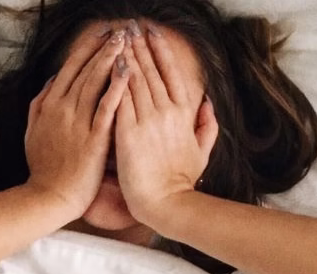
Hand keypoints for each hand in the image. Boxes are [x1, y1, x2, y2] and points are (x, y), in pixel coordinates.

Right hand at [24, 29, 130, 220]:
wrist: (49, 198)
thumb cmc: (44, 169)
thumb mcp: (32, 131)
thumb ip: (39, 103)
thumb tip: (51, 80)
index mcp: (49, 105)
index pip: (70, 68)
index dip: (86, 48)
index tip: (101, 34)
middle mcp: (62, 109)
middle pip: (84, 69)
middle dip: (102, 47)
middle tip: (120, 30)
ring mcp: (77, 123)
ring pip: (95, 82)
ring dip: (110, 58)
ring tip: (125, 41)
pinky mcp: (92, 139)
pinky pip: (106, 108)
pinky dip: (116, 87)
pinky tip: (127, 71)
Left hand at [115, 26, 218, 228]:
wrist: (166, 203)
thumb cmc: (181, 183)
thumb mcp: (202, 152)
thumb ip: (207, 126)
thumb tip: (207, 104)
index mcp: (184, 114)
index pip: (171, 74)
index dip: (161, 52)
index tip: (153, 35)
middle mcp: (166, 111)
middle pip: (151, 70)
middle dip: (140, 46)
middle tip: (130, 26)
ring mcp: (147, 120)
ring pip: (135, 79)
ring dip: (126, 55)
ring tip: (117, 37)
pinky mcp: (128, 132)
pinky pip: (120, 99)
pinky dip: (115, 79)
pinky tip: (108, 63)